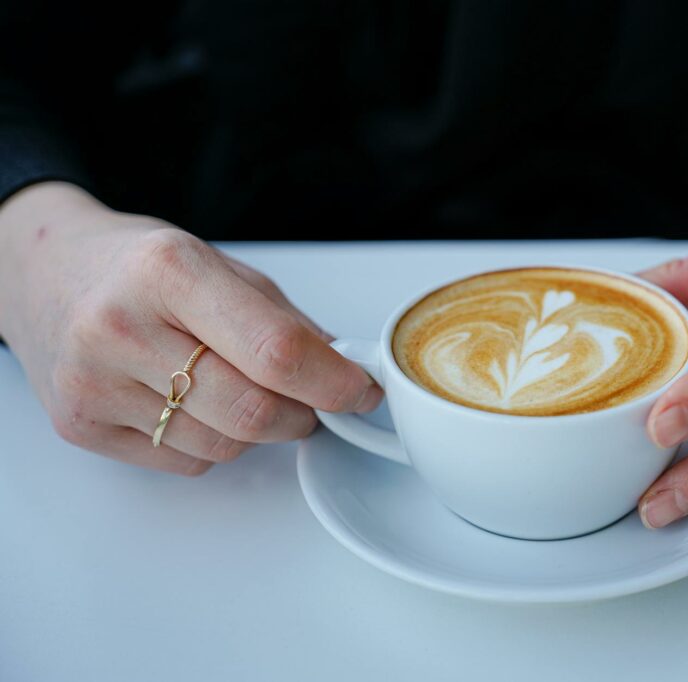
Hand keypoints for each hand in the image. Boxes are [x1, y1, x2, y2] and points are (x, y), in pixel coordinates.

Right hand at [0, 182, 381, 474]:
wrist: (41, 271)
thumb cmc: (137, 265)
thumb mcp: (219, 265)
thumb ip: (285, 320)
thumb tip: (346, 372)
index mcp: (169, 271)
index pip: (276, 351)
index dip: (334, 382)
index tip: (361, 392)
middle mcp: (122, 326)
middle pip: (253, 411)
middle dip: (304, 416)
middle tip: (314, 403)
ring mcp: (94, 382)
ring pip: (223, 445)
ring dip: (258, 432)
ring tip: (245, 392)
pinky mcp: (79, 425)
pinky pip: (184, 460)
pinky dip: (211, 442)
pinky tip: (192, 403)